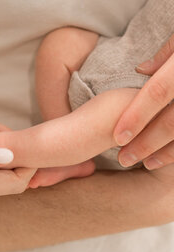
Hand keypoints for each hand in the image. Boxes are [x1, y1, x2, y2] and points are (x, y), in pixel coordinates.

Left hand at [114, 34, 173, 169]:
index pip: (157, 92)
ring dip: (167, 151)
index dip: (137, 116)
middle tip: (123, 159)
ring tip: (146, 163)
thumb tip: (141, 70)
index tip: (117, 137)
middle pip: (172, 120)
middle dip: (146, 143)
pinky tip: (169, 157)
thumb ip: (166, 53)